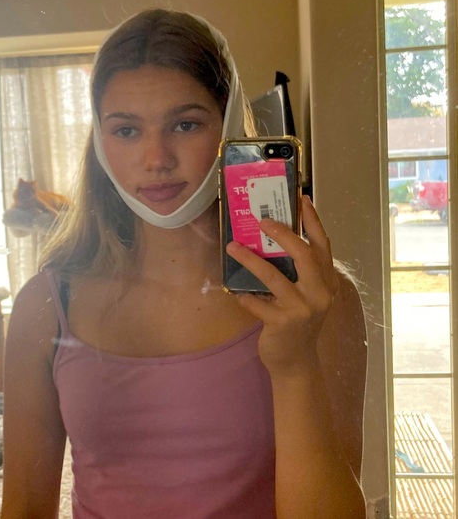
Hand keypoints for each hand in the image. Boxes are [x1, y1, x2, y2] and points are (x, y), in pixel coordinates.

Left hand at [225, 196, 338, 375]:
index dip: (313, 221)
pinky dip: (244, 295)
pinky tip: (236, 291)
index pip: (323, 245)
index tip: (301, 198)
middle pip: (303, 254)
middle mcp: (320, 293)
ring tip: (233, 246)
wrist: (296, 361)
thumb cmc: (298, 321)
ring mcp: (303, 309)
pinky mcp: (283, 323)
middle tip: (261, 220)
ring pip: (273, 275)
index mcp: (327, 281)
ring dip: (250, 259)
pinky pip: (257, 302)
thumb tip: (270, 239)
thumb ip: (298, 272)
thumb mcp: (306, 295)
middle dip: (281, 233)